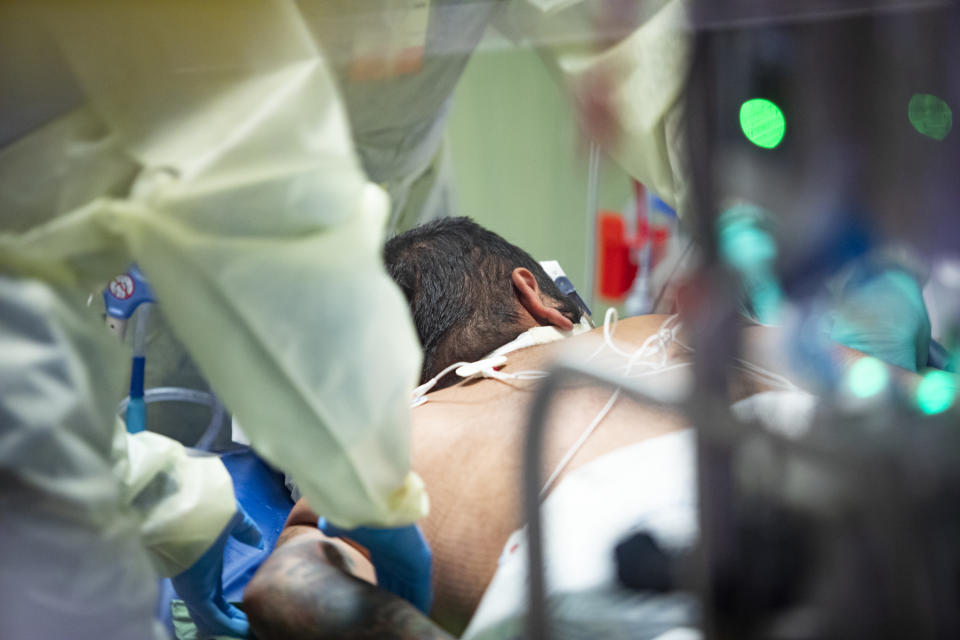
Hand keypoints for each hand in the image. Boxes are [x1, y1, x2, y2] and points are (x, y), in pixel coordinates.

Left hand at [172, 505, 262, 637]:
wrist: (187, 510)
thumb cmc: (208, 514)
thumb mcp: (233, 521)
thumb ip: (246, 531)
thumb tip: (259, 541)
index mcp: (204, 570)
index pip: (215, 599)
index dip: (230, 609)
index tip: (247, 615)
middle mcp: (198, 584)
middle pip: (213, 614)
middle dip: (231, 623)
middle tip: (251, 630)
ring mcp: (195, 591)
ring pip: (213, 620)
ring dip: (232, 628)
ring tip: (250, 634)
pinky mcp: (196, 595)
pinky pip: (215, 618)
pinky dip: (230, 626)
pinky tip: (245, 630)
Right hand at [318, 518, 432, 612]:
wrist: (378, 505)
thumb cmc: (362, 513)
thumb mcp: (349, 525)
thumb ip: (337, 527)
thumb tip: (323, 526)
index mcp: (386, 548)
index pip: (387, 574)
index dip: (385, 589)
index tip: (381, 602)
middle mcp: (401, 555)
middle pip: (400, 584)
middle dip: (398, 599)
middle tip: (393, 617)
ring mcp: (413, 559)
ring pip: (412, 589)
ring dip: (409, 605)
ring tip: (404, 621)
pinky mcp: (421, 563)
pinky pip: (422, 590)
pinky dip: (421, 603)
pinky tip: (420, 615)